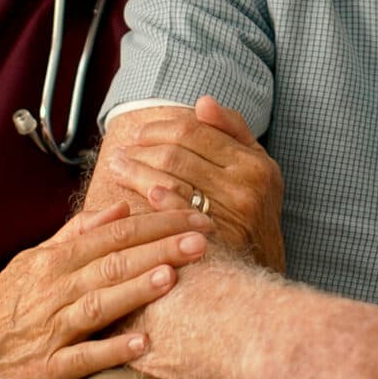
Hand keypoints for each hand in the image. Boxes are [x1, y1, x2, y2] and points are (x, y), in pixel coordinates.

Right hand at [0, 200, 210, 378]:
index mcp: (55, 261)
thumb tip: (120, 208)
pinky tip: (142, 343)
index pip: (112, 235)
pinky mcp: (47, 367)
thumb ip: (78, 233)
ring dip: (135, 291)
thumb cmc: (9, 301)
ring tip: (171, 278)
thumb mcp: (36, 258)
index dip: (155, 225)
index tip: (193, 218)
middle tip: (200, 242)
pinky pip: (82, 357)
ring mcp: (50, 329)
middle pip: (112, 264)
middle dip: (159, 250)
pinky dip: (111, 350)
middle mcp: (54, 290)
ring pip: (98, 304)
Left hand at [97, 97, 285, 271]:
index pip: (194, 131)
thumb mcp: (259, 168)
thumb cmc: (254, 215)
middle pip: (175, 155)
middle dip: (141, 148)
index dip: (160, 128)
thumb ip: (234, 131)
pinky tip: (133, 195)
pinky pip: (168, 214)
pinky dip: (149, 200)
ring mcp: (226, 217)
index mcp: (255, 163)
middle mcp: (244, 188)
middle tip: (121, 150)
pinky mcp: (207, 243)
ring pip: (166, 181)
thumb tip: (203, 102)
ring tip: (118, 166)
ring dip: (134, 171)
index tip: (141, 133)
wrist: (260, 277)